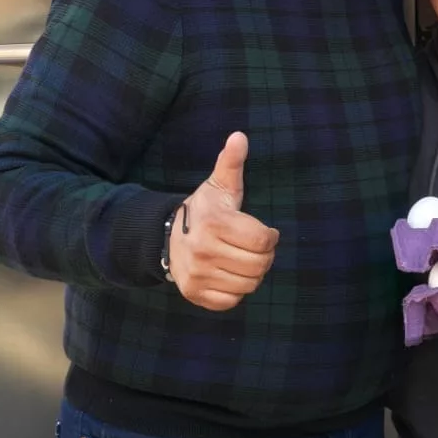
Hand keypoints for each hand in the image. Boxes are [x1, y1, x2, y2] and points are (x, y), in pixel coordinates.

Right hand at [167, 132, 279, 310]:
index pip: (263, 241)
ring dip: (252, 274)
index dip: (270, 237)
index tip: (265, 232)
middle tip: (255, 248)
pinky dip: (236, 290)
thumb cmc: (204, 209)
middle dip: (264, 257)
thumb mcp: (219, 185)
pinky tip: (229, 273)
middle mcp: (203, 250)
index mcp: (214, 223)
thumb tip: (239, 136)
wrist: (167, 237)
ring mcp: (197, 274)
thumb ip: (231, 162)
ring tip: (243, 260)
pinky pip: (232, 300)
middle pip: (259, 265)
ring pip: (248, 285)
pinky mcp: (194, 293)